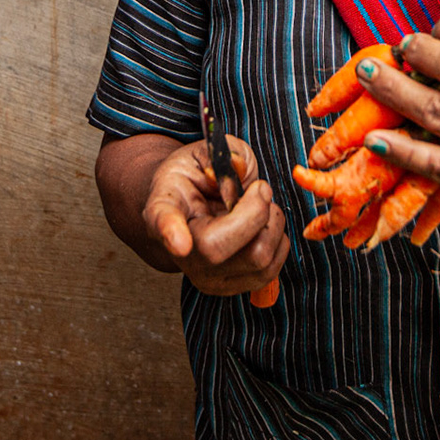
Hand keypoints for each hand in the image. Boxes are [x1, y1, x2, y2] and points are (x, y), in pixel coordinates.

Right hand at [141, 136, 289, 297]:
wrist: (193, 206)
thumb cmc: (198, 177)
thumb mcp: (206, 152)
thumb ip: (224, 153)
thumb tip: (240, 169)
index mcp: (163, 207)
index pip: (162, 221)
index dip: (169, 232)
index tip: (180, 242)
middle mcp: (180, 250)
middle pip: (219, 247)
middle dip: (256, 211)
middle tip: (260, 188)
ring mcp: (203, 275)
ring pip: (255, 259)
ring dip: (272, 224)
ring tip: (261, 206)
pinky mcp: (228, 287)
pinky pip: (270, 272)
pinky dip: (278, 242)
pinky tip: (264, 225)